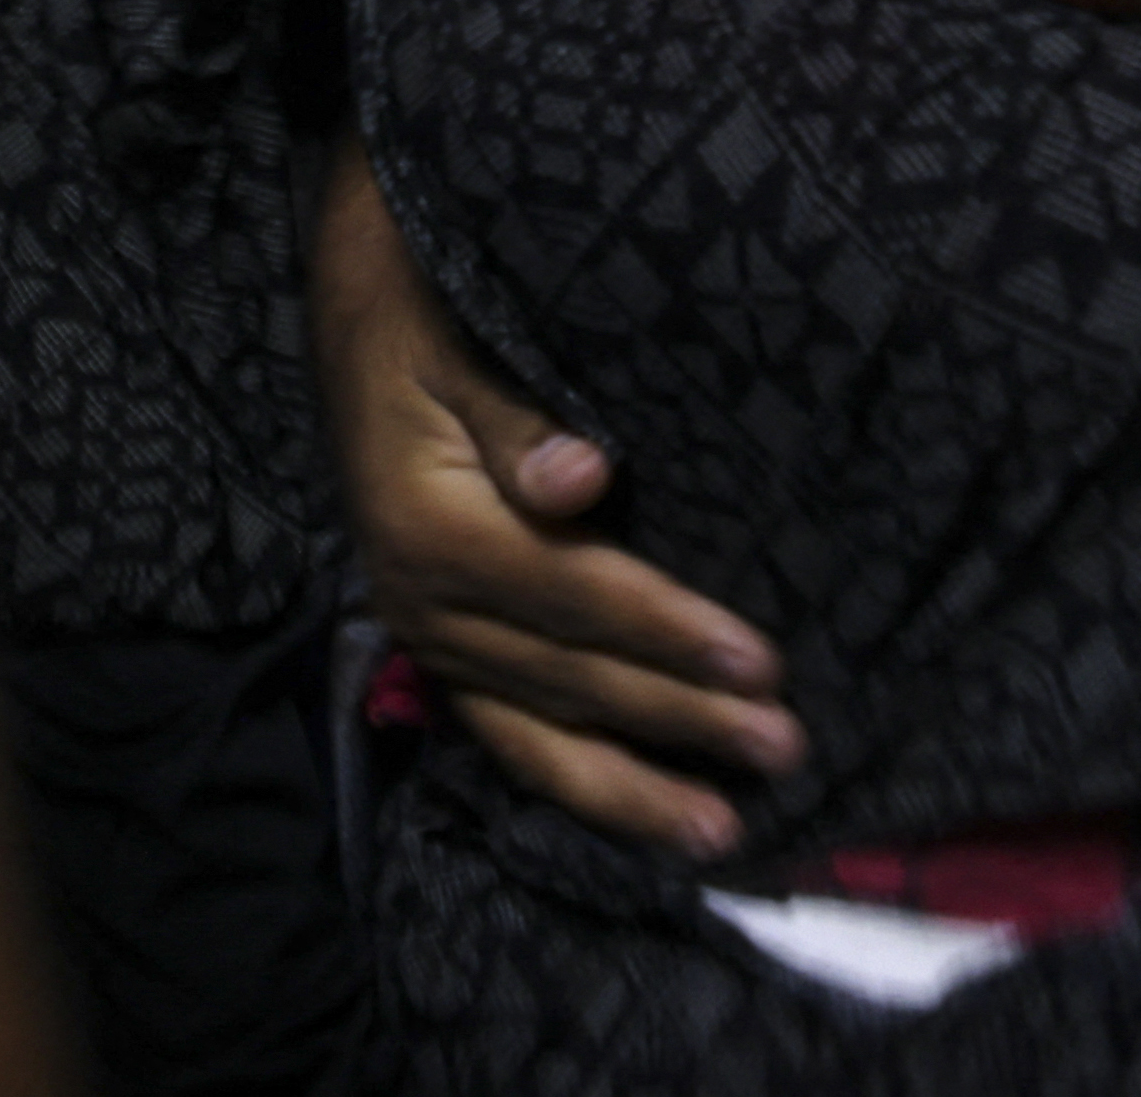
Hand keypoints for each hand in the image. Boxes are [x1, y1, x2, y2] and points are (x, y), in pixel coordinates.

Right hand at [309, 148, 794, 856]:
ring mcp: (427, 633)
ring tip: (721, 831)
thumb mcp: (461, 341)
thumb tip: (581, 479)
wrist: (357, 308)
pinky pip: (510, 730)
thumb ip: (516, 418)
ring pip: (533, 734)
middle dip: (678, 719)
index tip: (762, 664)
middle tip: (783, 749)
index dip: (668, 634)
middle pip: (567, 678)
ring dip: (631, 785)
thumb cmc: (429, 313)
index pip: (572, 596)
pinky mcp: (442, 644)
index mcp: (428, 528)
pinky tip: (643, 806)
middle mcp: (419, 600)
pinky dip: (577, 775)